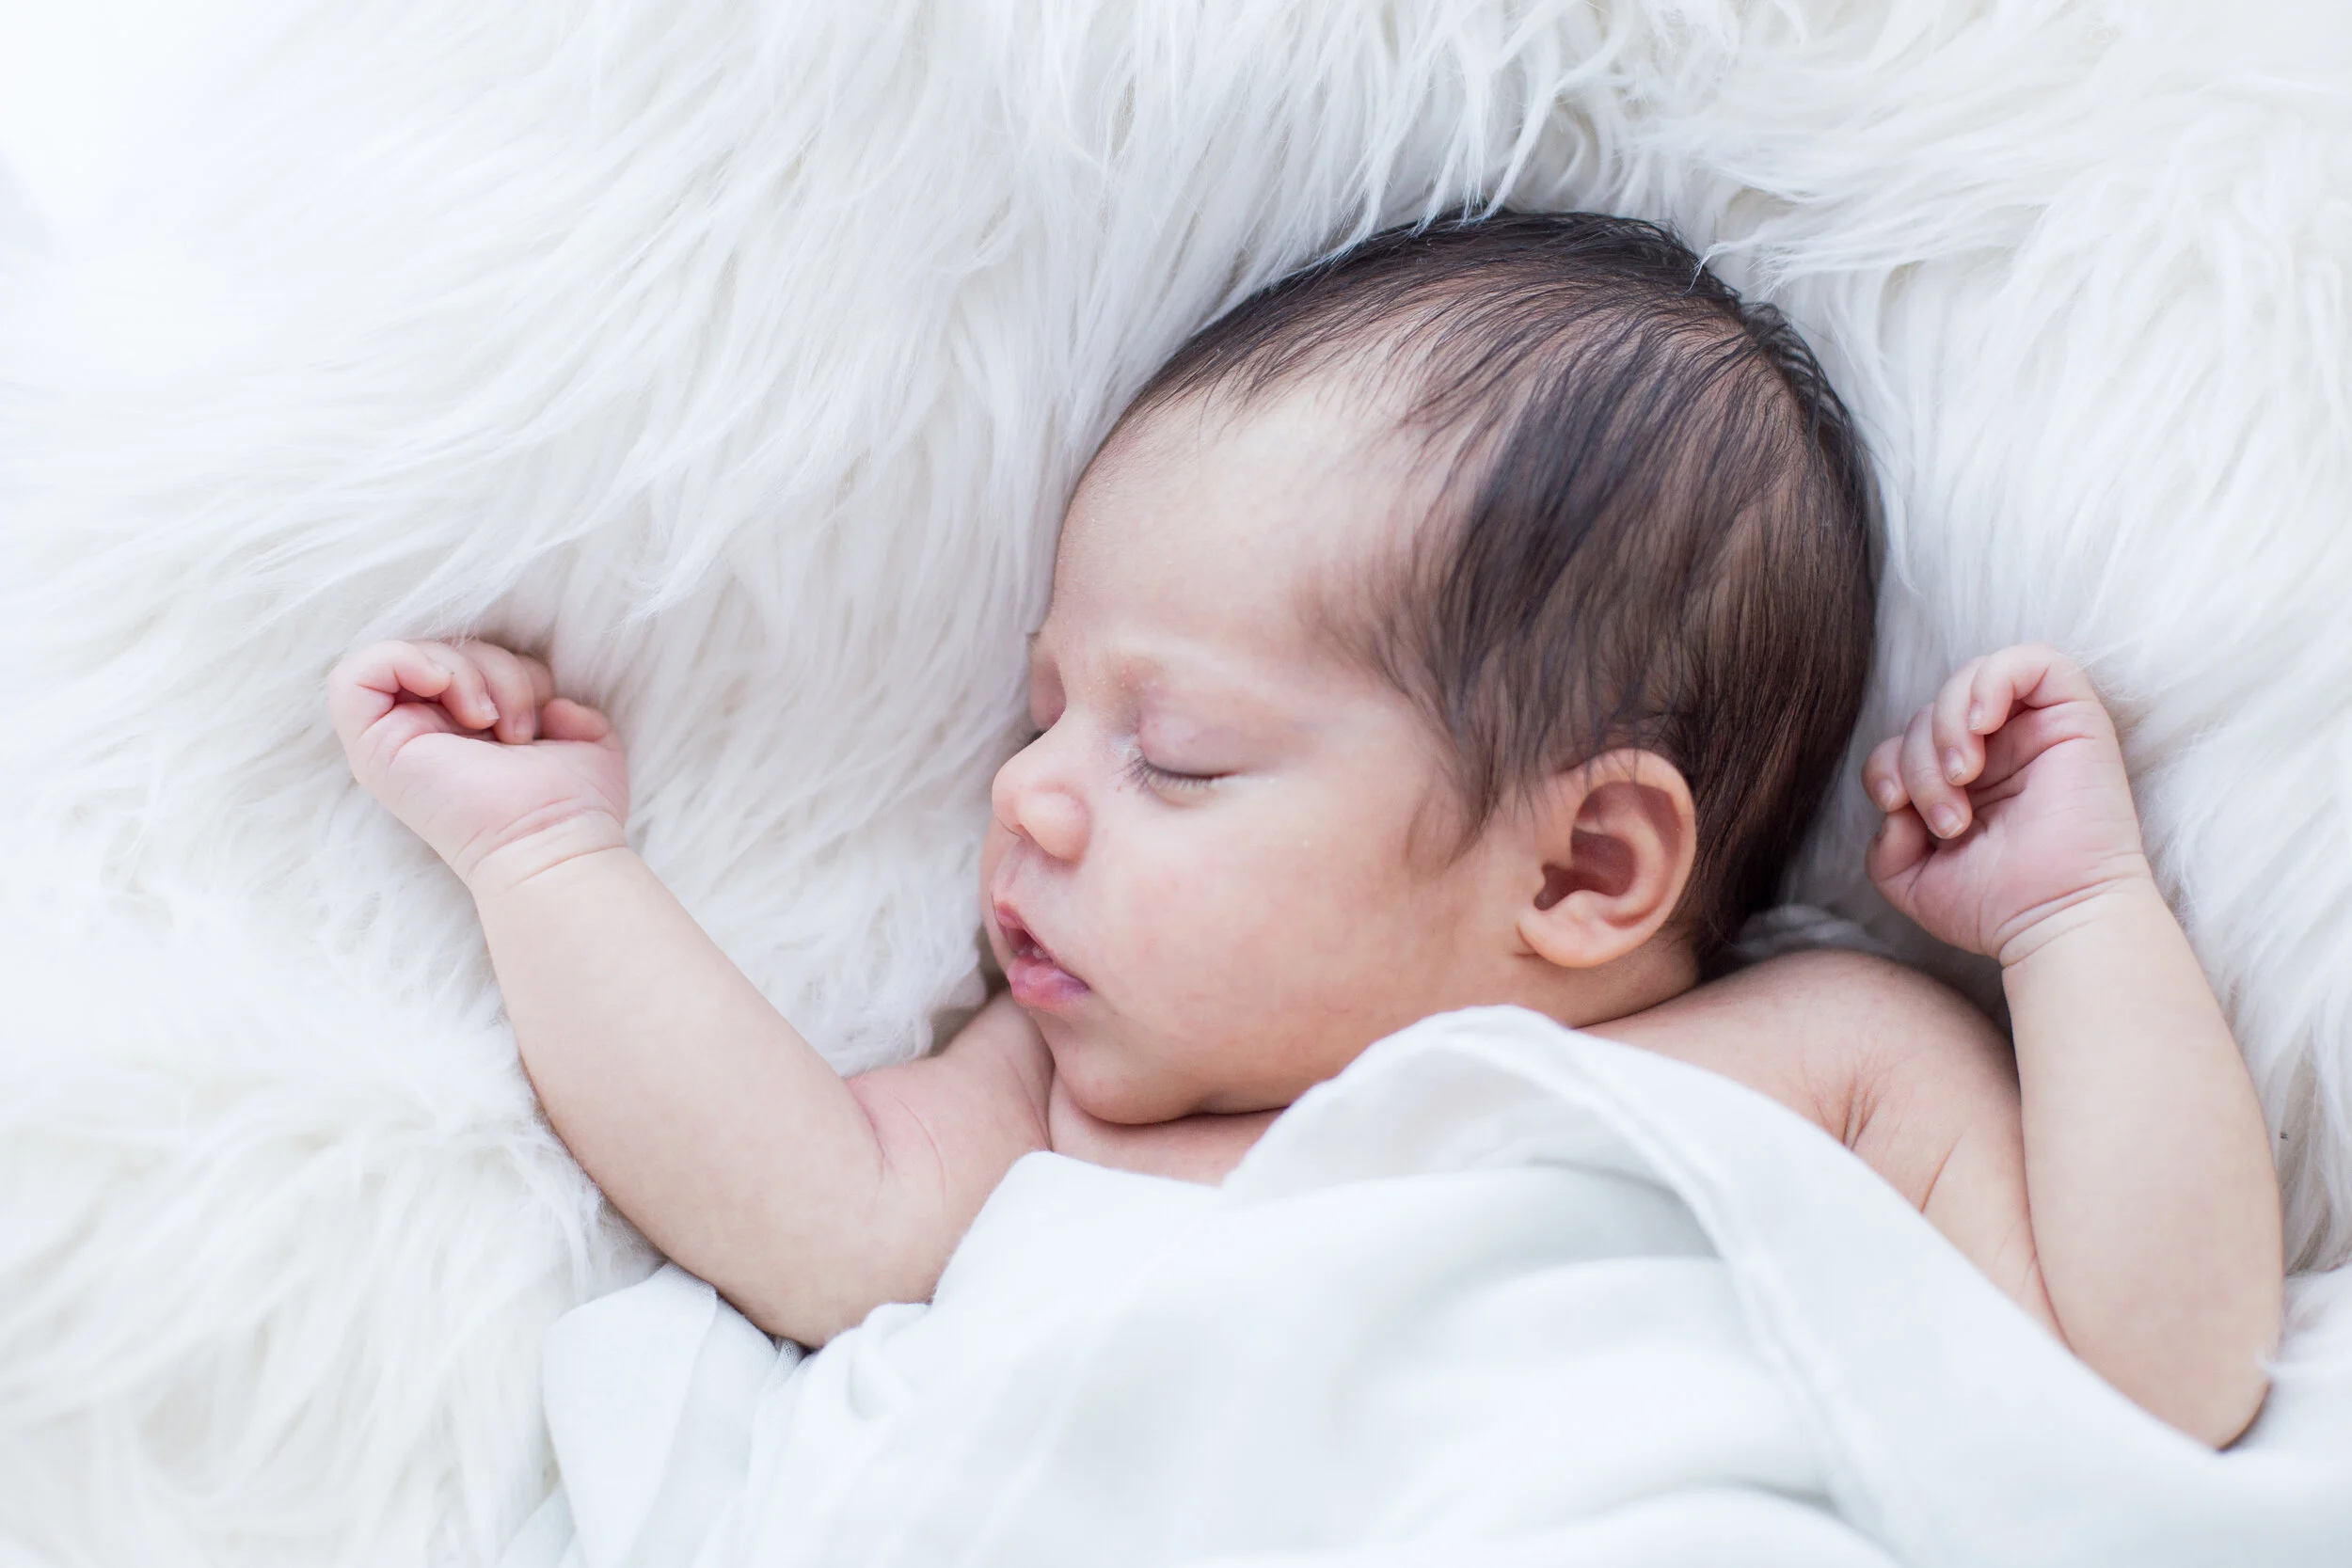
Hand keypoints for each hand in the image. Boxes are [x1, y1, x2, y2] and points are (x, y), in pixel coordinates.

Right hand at [329, 639, 628, 891]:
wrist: (553, 843)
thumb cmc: (572, 807)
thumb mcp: (583, 742)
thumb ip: (567, 711)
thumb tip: (555, 706)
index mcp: (467, 733)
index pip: (472, 660)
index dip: (512, 667)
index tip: (539, 714)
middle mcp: (426, 736)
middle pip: (445, 653)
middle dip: (498, 670)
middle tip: (518, 730)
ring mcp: (396, 744)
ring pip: (410, 657)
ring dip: (467, 672)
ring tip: (497, 725)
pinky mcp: (374, 749)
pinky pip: (356, 676)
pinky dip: (403, 660)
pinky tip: (442, 685)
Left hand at [1862, 644, 2152, 965]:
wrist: (2054, 920)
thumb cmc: (1994, 905)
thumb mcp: (1911, 879)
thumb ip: (1883, 844)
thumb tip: (1889, 805)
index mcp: (1962, 783)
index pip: (1902, 743)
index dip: (1884, 765)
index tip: (1896, 807)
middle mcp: (1998, 752)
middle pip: (1929, 713)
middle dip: (1918, 761)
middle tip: (1947, 818)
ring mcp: (2036, 732)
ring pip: (1970, 680)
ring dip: (1946, 726)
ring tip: (1963, 777)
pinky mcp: (2076, 717)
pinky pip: (2034, 661)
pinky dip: (1992, 681)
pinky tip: (1982, 724)